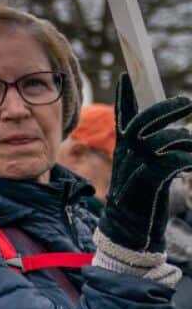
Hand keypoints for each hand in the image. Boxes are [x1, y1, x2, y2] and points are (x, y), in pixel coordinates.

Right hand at [98, 74, 191, 252]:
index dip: (124, 96)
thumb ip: (152, 150)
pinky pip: (168, 163)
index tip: (125, 76)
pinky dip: (185, 161)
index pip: (122, 116)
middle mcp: (126, 154)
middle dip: (166, 108)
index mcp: (124, 148)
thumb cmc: (142, 199)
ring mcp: (133, 169)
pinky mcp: (145, 185)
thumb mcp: (143, 170)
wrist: (129, 232)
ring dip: (184, 141)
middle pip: (143, 122)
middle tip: (188, 102)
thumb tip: (175, 133)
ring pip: (160, 141)